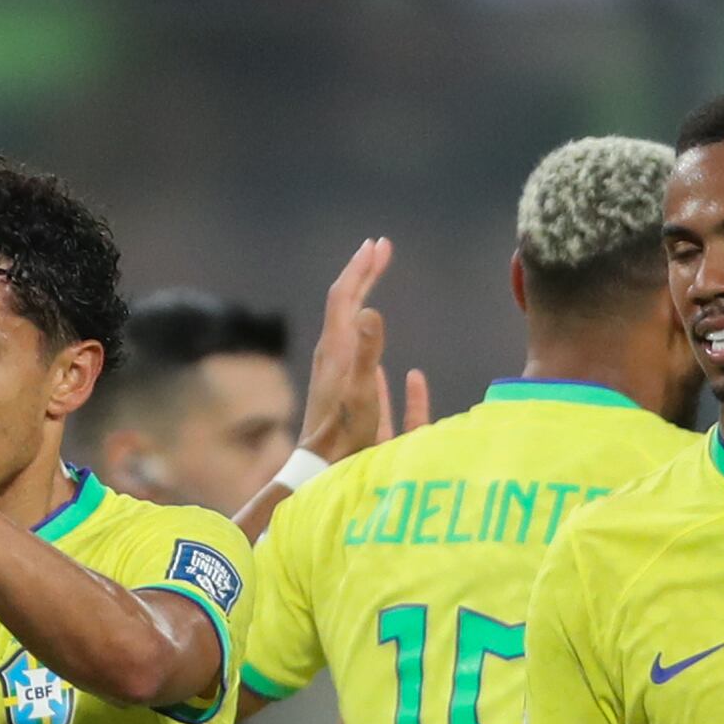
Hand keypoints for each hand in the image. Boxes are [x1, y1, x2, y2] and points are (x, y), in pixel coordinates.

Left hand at [296, 237, 432, 466]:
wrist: (322, 478)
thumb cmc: (342, 439)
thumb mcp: (360, 393)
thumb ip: (367, 352)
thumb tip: (371, 308)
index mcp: (336, 351)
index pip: (345, 297)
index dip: (361, 268)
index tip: (379, 244)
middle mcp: (334, 362)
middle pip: (345, 308)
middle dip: (364, 276)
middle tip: (380, 250)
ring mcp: (342, 385)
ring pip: (352, 337)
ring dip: (366, 308)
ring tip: (378, 292)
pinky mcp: (354, 410)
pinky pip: (372, 379)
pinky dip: (384, 367)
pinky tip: (401, 374)